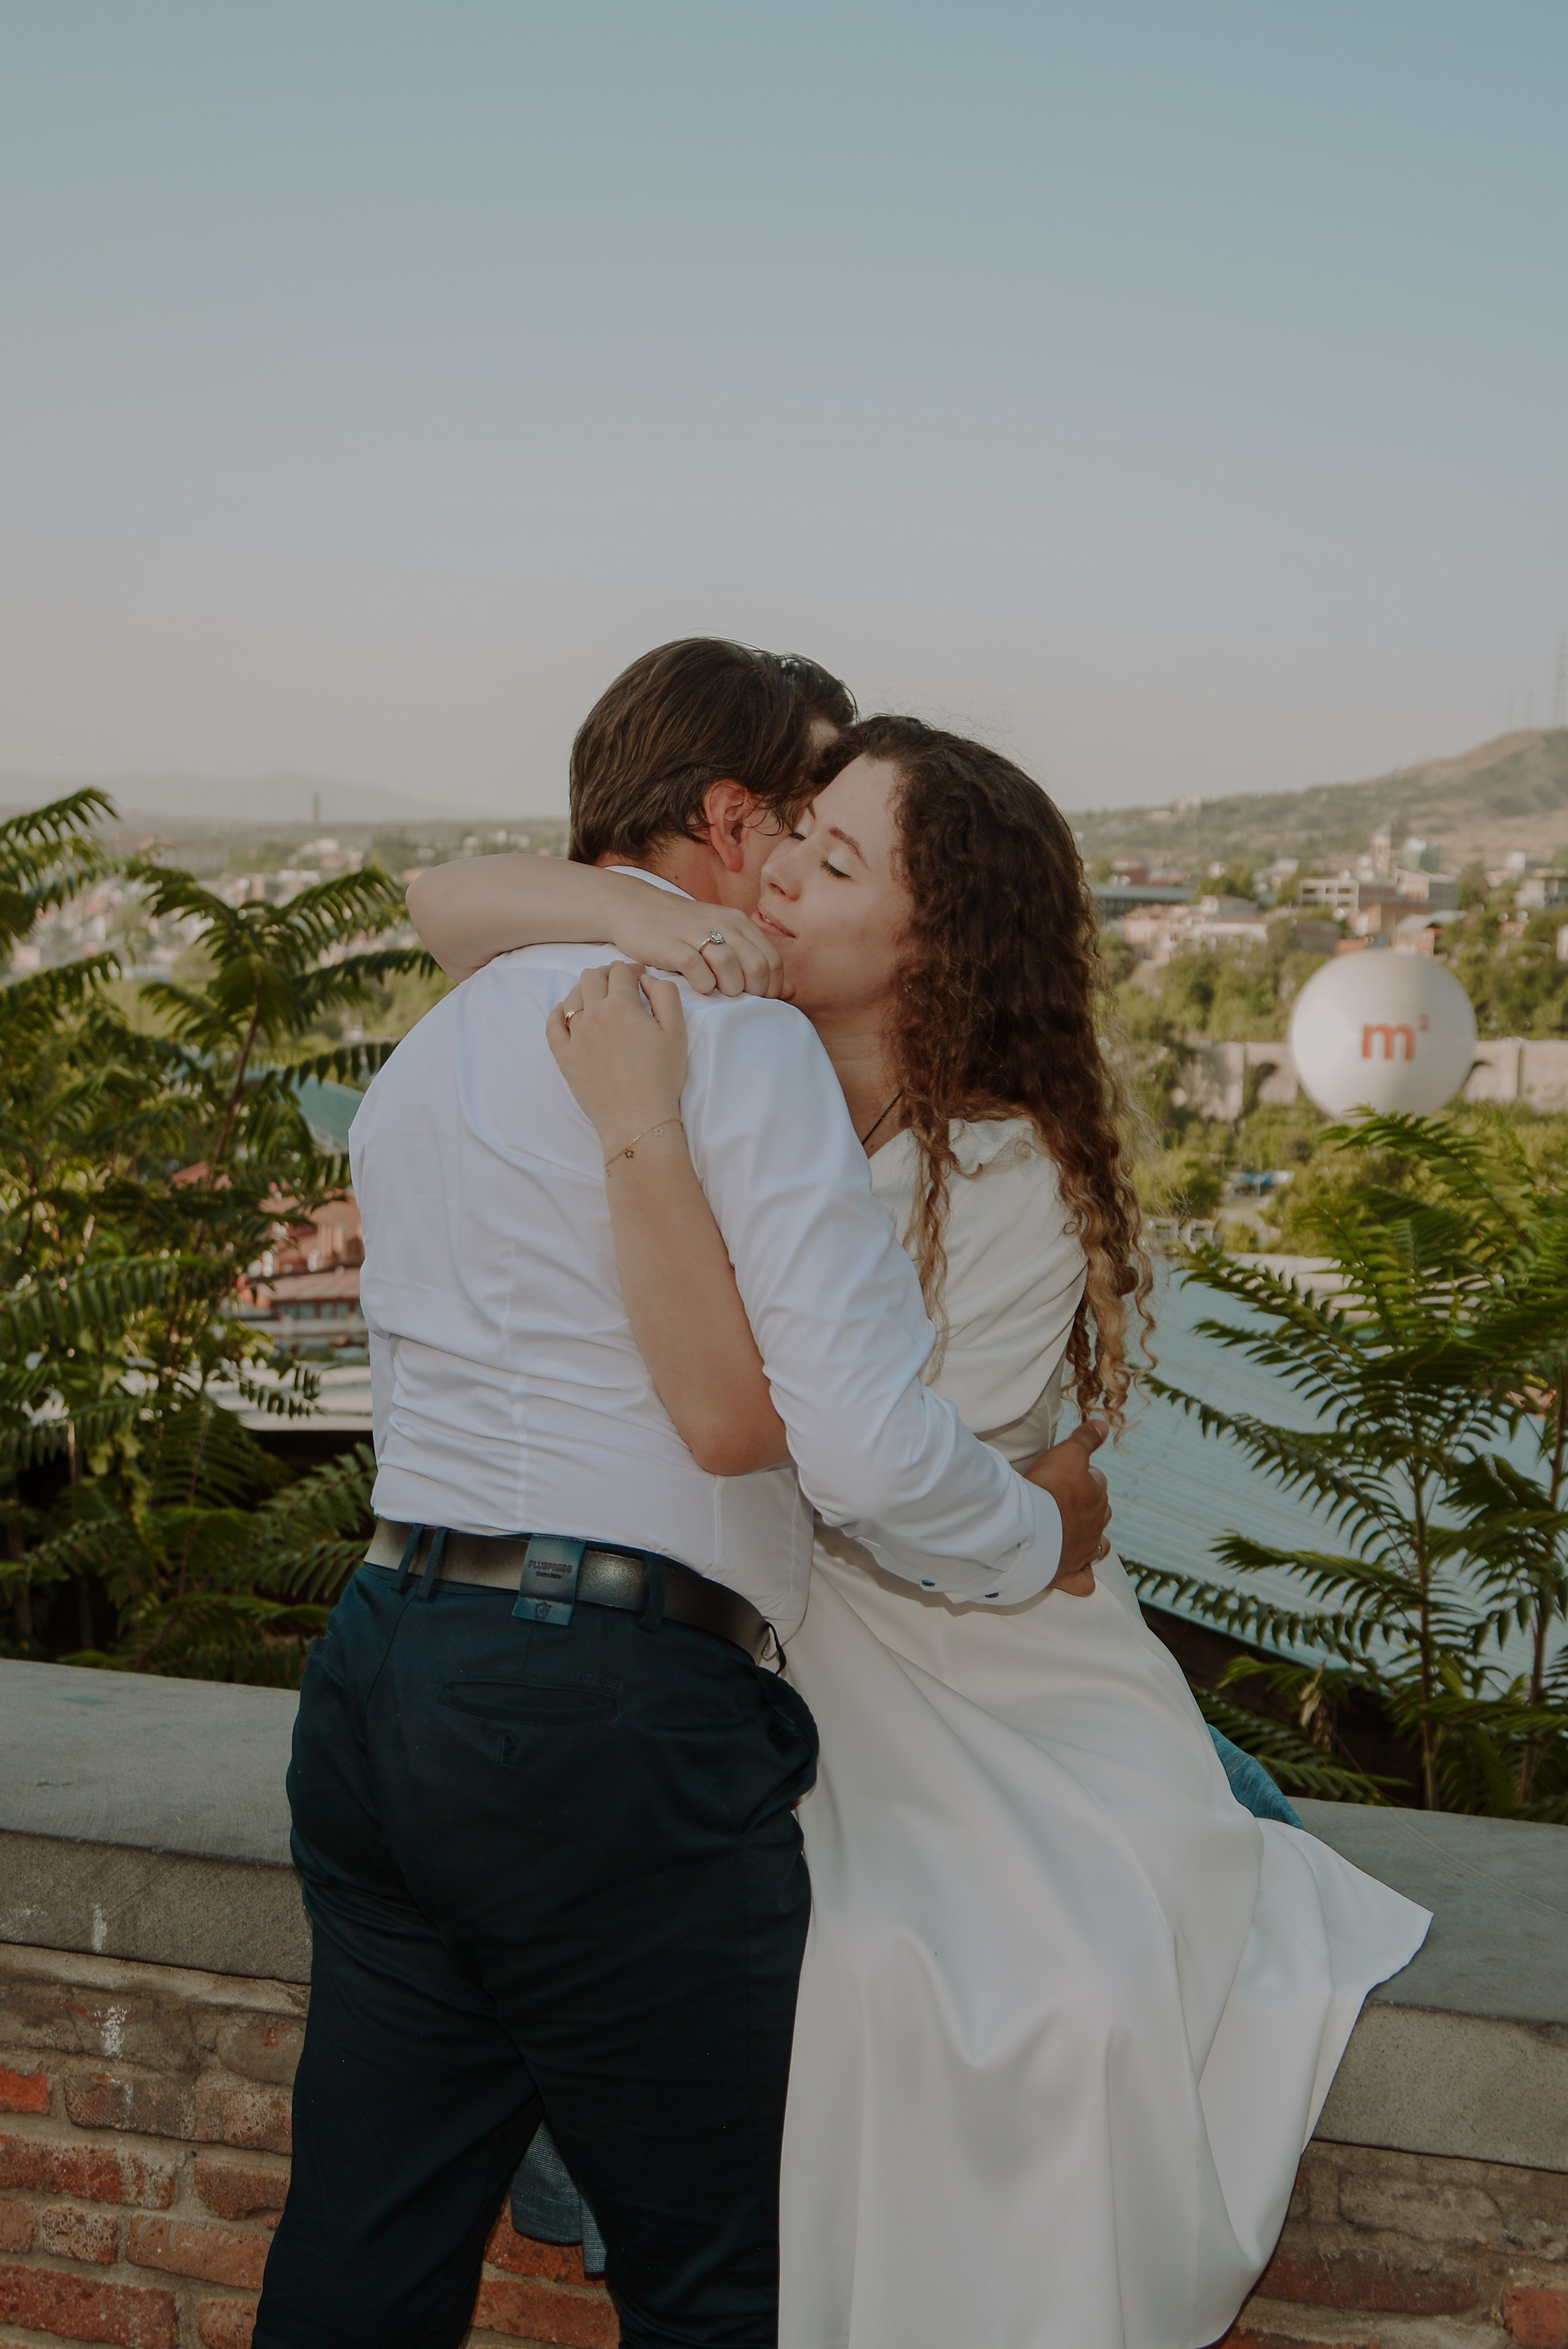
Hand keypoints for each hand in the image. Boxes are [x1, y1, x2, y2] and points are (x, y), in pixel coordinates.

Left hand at [546, 963, 687, 1157]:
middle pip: (592, 977)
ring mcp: (575, 1035)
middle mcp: (594, 1014)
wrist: (638, 1119)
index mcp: (622, 1005)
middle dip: (607, 974)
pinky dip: (560, 1013)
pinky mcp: (563, 1055)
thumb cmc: (662, 1077)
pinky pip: (553, 1024)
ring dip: (586, 990)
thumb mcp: (677, 1031)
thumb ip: (665, 995)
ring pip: (572, 996)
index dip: (632, 970)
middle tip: (619, 984)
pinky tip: (569, 1014)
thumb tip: (646, 979)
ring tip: (598, 999)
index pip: (621, 972)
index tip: (639, 977)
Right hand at [597, 873, 784, 998]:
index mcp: (739, 922)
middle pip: (757, 966)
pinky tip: (699, 987)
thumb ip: (755, 960)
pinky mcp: (673, 946)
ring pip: (731, 968)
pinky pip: (699, 971)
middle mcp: (723, 924)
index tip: (759, 999)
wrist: (636, 908)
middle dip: (755, 992)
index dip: (772, 987)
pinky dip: (704, 985)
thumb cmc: (683, 929)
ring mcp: (697, 934)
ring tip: (720, 992)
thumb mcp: (723, 937)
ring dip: (730, 989)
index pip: (773, 960)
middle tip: (740, 1001)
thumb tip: (790, 991)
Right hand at [1022, 1419, 1110, 1596]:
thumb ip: (1086, 1439)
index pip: (1097, 1482)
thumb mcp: (1068, 1453)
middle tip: (1064, 1500)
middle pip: (1100, 1513)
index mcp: (1096, 1497)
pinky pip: (1083, 1582)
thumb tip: (1104, 1425)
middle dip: (1088, 1506)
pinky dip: (1083, 1579)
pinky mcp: (1069, 1574)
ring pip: (1098, 1547)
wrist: (1032, 1529)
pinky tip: (1078, 1574)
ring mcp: (1083, 1552)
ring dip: (1092, 1541)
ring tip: (1075, 1535)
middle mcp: (1095, 1526)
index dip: (1084, 1475)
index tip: (1066, 1473)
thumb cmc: (1048, 1489)